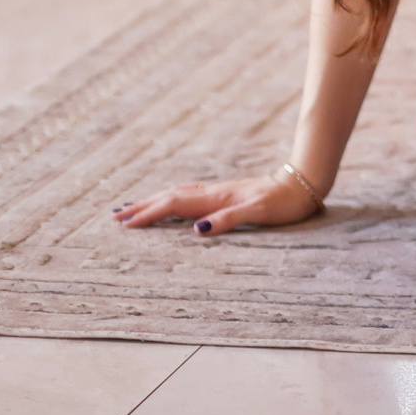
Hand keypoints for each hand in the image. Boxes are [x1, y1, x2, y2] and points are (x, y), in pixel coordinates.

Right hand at [113, 169, 320, 237]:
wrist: (301, 183)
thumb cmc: (283, 203)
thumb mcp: (258, 213)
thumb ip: (228, 220)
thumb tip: (196, 231)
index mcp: (215, 198)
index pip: (174, 206)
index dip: (149, 214)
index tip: (124, 224)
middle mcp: (212, 192)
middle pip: (169, 197)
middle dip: (142, 207)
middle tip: (114, 216)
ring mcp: (218, 191)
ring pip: (177, 194)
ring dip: (153, 201)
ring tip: (131, 208)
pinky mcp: (225, 193)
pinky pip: (189, 195)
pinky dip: (172, 199)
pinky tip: (170, 202)